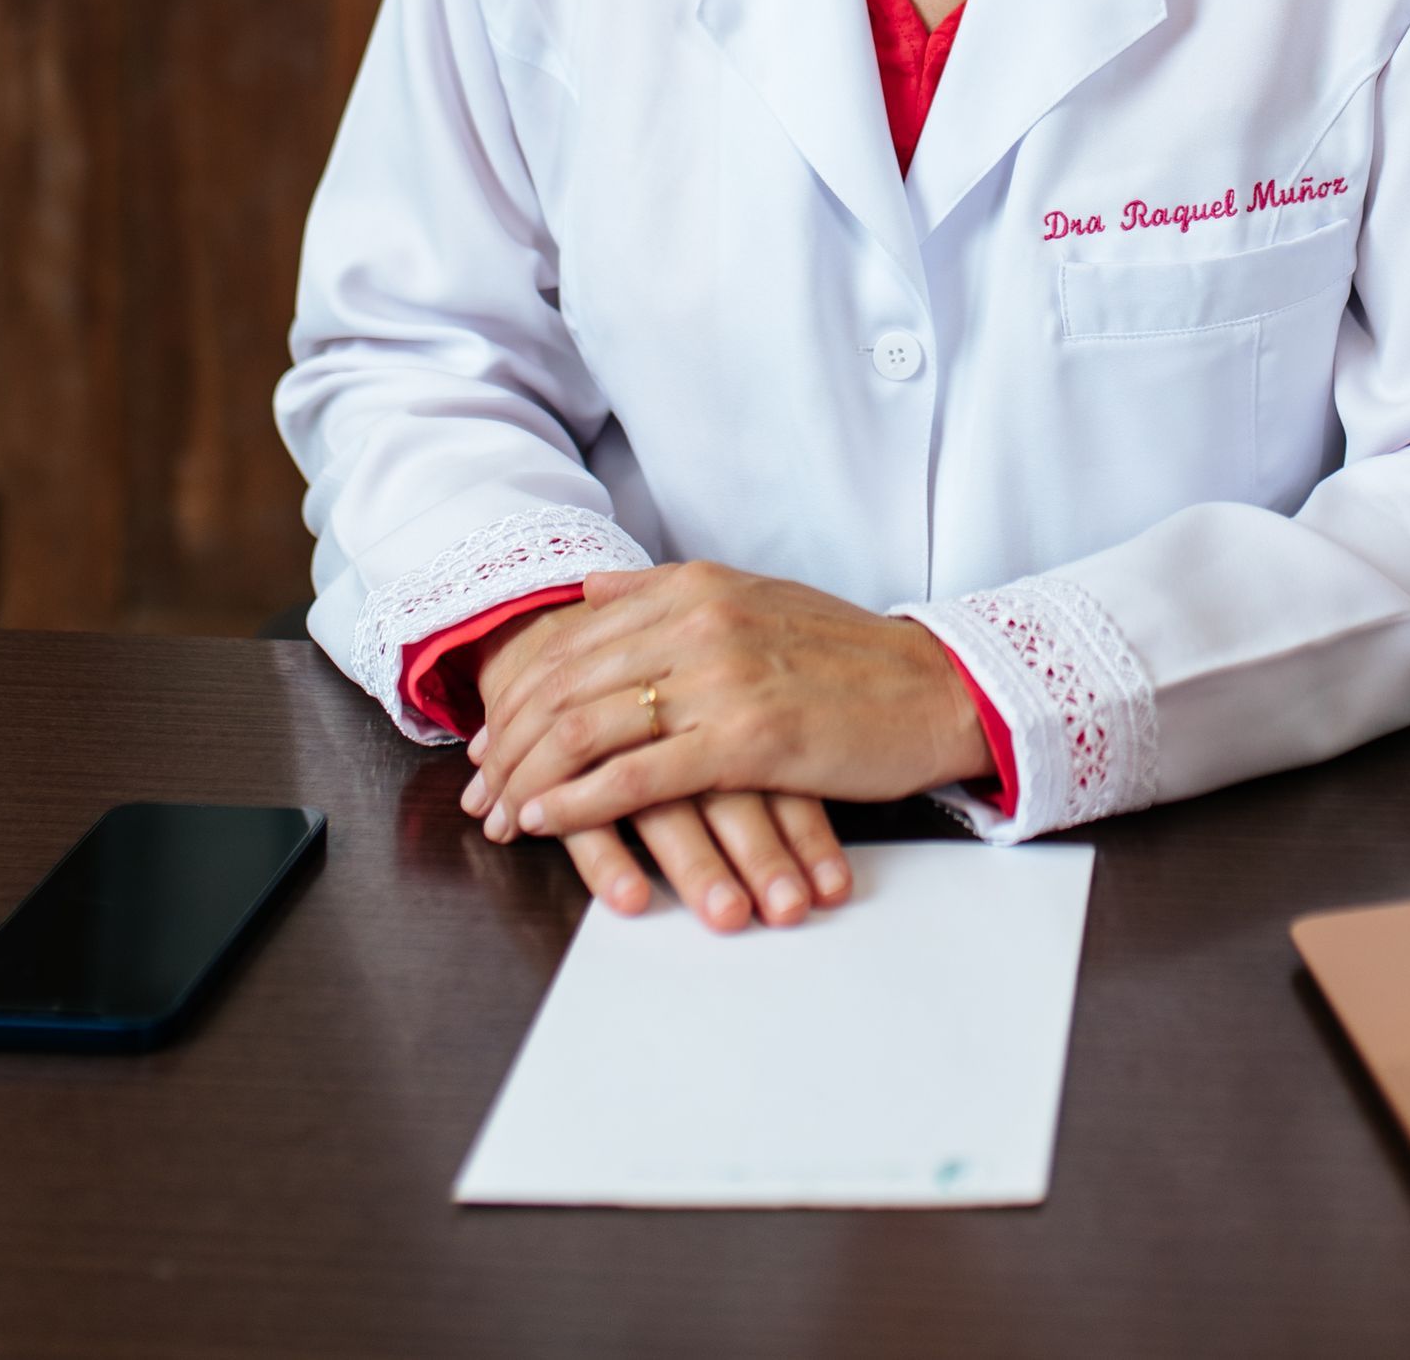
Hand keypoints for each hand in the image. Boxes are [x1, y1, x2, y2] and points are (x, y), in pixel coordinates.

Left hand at [460, 601, 856, 932]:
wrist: (930, 687)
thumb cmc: (842, 654)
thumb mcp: (749, 597)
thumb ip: (661, 592)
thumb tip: (588, 588)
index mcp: (692, 586)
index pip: (572, 643)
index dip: (516, 698)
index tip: (487, 743)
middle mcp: (696, 621)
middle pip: (564, 685)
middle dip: (507, 746)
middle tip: (479, 792)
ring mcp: (720, 678)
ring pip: (586, 729)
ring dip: (531, 780)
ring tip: (504, 816)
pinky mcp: (747, 738)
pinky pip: (638, 775)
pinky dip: (580, 803)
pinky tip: (551, 823)